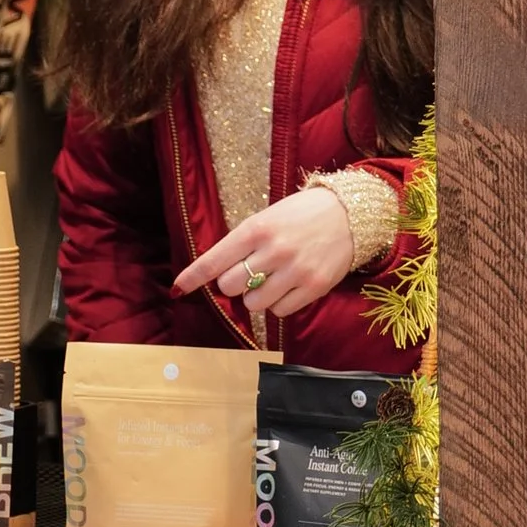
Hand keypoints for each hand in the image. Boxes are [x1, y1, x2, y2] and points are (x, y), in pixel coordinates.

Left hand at [174, 184, 356, 324]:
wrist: (349, 214)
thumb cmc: (300, 216)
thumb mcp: (267, 219)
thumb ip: (242, 244)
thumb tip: (215, 275)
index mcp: (256, 228)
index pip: (215, 260)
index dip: (193, 277)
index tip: (177, 289)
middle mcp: (274, 250)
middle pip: (230, 287)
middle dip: (233, 284)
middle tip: (247, 273)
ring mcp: (295, 270)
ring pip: (254, 303)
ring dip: (256, 296)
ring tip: (272, 278)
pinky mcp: (314, 287)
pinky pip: (280, 311)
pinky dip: (278, 304)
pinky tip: (289, 285)